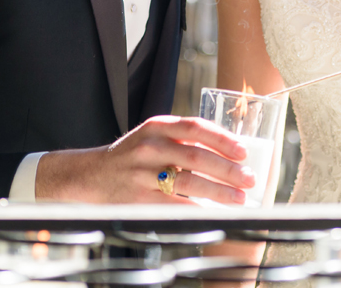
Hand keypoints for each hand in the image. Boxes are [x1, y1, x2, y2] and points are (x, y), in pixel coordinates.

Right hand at [36, 115, 258, 203]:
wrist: (90, 175)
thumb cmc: (132, 155)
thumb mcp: (153, 136)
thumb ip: (183, 138)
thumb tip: (230, 152)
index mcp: (157, 127)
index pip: (195, 127)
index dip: (223, 139)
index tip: (244, 151)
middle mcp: (149, 147)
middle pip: (196, 157)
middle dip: (228, 170)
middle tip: (249, 179)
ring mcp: (142, 174)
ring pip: (188, 183)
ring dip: (219, 192)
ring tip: (239, 199)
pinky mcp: (138, 199)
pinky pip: (174, 205)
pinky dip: (197, 210)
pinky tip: (213, 213)